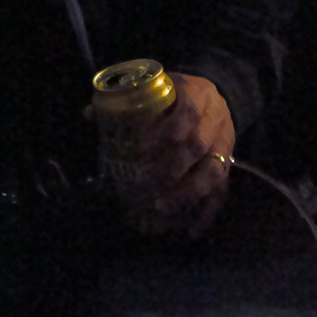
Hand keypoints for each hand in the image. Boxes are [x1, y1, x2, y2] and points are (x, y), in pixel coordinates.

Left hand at [131, 73, 235, 237]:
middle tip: (142, 181)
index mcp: (197, 94)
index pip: (187, 111)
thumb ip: (126, 98)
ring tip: (162, 207)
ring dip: (188, 192)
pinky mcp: (228, 166)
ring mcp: (225, 145)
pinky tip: (191, 230)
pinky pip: (222, 191)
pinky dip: (207, 212)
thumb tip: (89, 113)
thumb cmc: (177, 95)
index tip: (141, 147)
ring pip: (213, 171)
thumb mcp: (158, 86)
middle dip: (170, 166)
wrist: (216, 96)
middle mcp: (215, 119)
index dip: (166, 130)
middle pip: (198, 144)